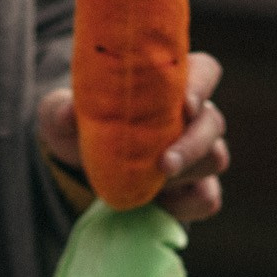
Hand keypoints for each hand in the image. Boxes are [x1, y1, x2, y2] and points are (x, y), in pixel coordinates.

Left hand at [37, 51, 227, 222]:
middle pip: (213, 123)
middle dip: (193, 144)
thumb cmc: (80, 127)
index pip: (205, 71)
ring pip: (215, 159)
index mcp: (170, 84)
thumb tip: (68, 113)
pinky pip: (207, 198)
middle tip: (163, 163)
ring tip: (148, 184)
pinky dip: (184, 205)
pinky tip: (156, 204)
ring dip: (185, 173)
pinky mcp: (195, 189)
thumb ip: (62, 110)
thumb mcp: (61, 115)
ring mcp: (199, 153)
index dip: (201, 86)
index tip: (184, 104)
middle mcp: (192, 116)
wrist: (82, 167)